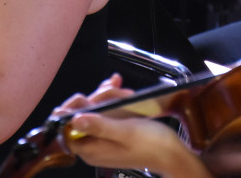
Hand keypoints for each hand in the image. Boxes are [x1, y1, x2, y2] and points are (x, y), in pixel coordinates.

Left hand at [54, 75, 210, 177]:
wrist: (173, 154)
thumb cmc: (153, 145)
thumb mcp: (125, 132)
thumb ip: (99, 126)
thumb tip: (74, 119)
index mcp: (91, 150)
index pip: (67, 127)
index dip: (73, 109)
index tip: (87, 97)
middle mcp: (93, 145)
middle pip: (81, 114)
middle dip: (97, 98)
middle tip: (117, 91)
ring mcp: (102, 138)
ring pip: (94, 109)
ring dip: (107, 96)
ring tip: (125, 91)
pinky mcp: (113, 132)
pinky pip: (105, 112)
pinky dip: (112, 98)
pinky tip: (120, 86)